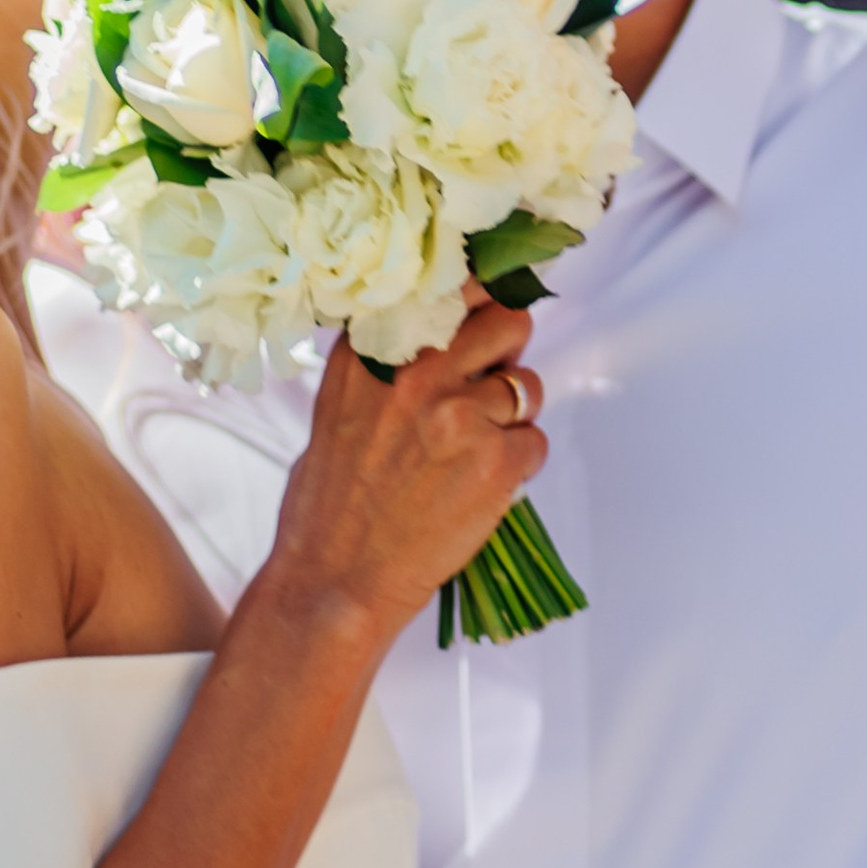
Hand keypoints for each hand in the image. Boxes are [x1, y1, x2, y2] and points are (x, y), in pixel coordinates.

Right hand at [257, 295, 548, 649]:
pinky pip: (537, 443)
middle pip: (508, 320)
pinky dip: (519, 465)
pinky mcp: (497, 462)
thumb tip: (442, 337)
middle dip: (507, 351)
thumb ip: (388, 365)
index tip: (481, 314)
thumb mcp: (338, 408)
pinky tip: (482, 487)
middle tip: (488, 387)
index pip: (452, 286)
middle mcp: (419, 371)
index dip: (478, 300)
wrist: (335, 581)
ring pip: (529, 385)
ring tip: (476, 451)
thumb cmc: (329, 506)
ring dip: (514, 415)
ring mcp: (461, 414)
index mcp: (374, 352)